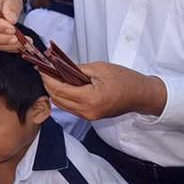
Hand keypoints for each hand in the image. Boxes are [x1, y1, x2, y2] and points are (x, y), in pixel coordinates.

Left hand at [40, 62, 166, 120]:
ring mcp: (88, 116)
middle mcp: (87, 111)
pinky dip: (63, 97)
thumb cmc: (125, 79)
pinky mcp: (90, 116)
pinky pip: (70, 107)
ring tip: (50, 76)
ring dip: (54, 91)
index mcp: (90, 99)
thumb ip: (77, 69)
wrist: (142, 95)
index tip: (41, 67)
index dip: (47, 78)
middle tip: (43, 70)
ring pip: (62, 104)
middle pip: (58, 98)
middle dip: (48, 84)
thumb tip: (59, 67)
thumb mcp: (100, 69)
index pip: (60, 89)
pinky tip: (61, 85)